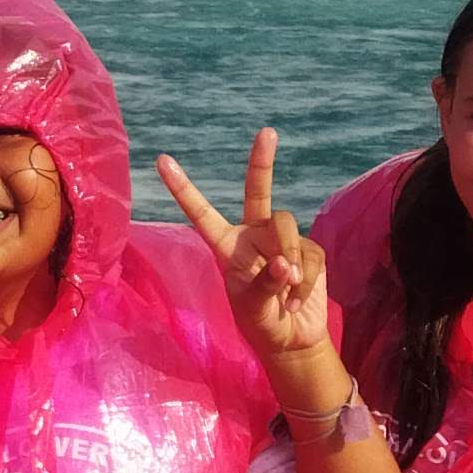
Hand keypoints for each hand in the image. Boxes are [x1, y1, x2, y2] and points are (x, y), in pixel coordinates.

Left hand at [157, 130, 334, 369]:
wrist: (291, 340)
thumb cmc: (260, 323)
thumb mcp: (253, 309)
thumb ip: (266, 284)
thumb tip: (286, 263)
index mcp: (226, 246)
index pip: (201, 213)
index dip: (183, 188)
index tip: (162, 160)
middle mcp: (253, 235)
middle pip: (258, 192)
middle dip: (262, 161)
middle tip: (267, 132)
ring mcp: (282, 240)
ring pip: (287, 226)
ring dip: (291, 258)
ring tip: (289, 289)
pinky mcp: (308, 250)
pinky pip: (310, 254)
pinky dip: (306, 280)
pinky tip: (296, 301)